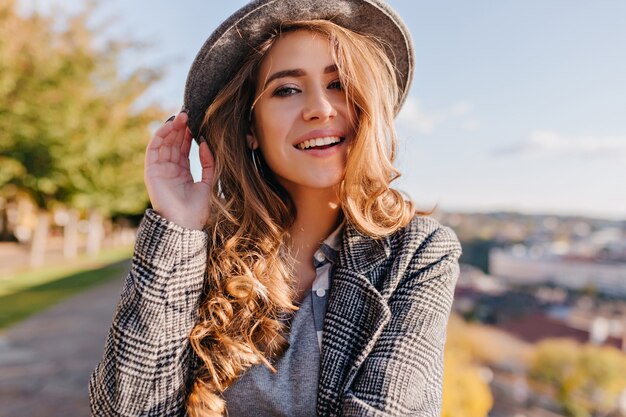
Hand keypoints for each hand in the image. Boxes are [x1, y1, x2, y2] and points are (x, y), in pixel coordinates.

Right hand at [144, 111, 214, 229]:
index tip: (198, 121)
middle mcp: (170, 169)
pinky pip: (154, 149)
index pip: (184, 148)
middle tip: (190, 113)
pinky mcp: (151, 171)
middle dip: (181, 128)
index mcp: (182, 173)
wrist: (184, 225)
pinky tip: (171, 125)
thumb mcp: (209, 183)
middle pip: (174, 143)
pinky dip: (161, 135)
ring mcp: (160, 169)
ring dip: (172, 128)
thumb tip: (206, 142)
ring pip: (164, 143)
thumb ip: (209, 164)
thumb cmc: (198, 210)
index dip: (189, 134)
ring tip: (183, 116)